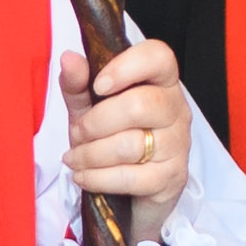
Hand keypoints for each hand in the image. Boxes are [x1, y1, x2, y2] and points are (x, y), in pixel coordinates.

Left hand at [60, 34, 193, 234]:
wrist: (130, 189)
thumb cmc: (111, 137)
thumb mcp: (89, 107)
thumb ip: (78, 84)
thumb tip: (68, 59)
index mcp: (161, 82)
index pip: (158, 57)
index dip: (126, 67)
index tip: (98, 85)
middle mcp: (176, 109)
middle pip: (140, 105)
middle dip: (95, 123)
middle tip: (77, 133)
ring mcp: (177, 145)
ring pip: (131, 145)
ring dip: (91, 154)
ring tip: (74, 158)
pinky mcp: (170, 178)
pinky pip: (130, 177)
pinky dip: (97, 178)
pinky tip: (83, 176)